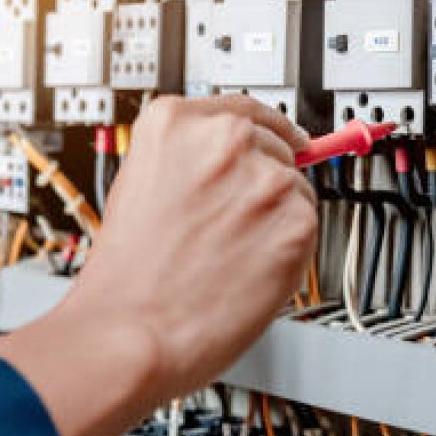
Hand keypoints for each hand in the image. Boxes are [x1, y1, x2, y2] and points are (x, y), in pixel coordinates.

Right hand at [0, 95, 316, 435]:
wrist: (129, 328)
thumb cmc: (128, 269)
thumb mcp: (140, 181)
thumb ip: (187, 156)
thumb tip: (235, 154)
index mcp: (173, 121)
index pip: (240, 107)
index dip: (262, 128)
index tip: (278, 136)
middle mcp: (221, 138)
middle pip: (274, 143)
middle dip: (262, 177)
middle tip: (236, 217)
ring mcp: (261, 177)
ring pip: (294, 185)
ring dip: (275, 213)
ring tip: (231, 249)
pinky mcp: (294, 220)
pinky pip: (307, 224)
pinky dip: (288, 246)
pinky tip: (247, 265)